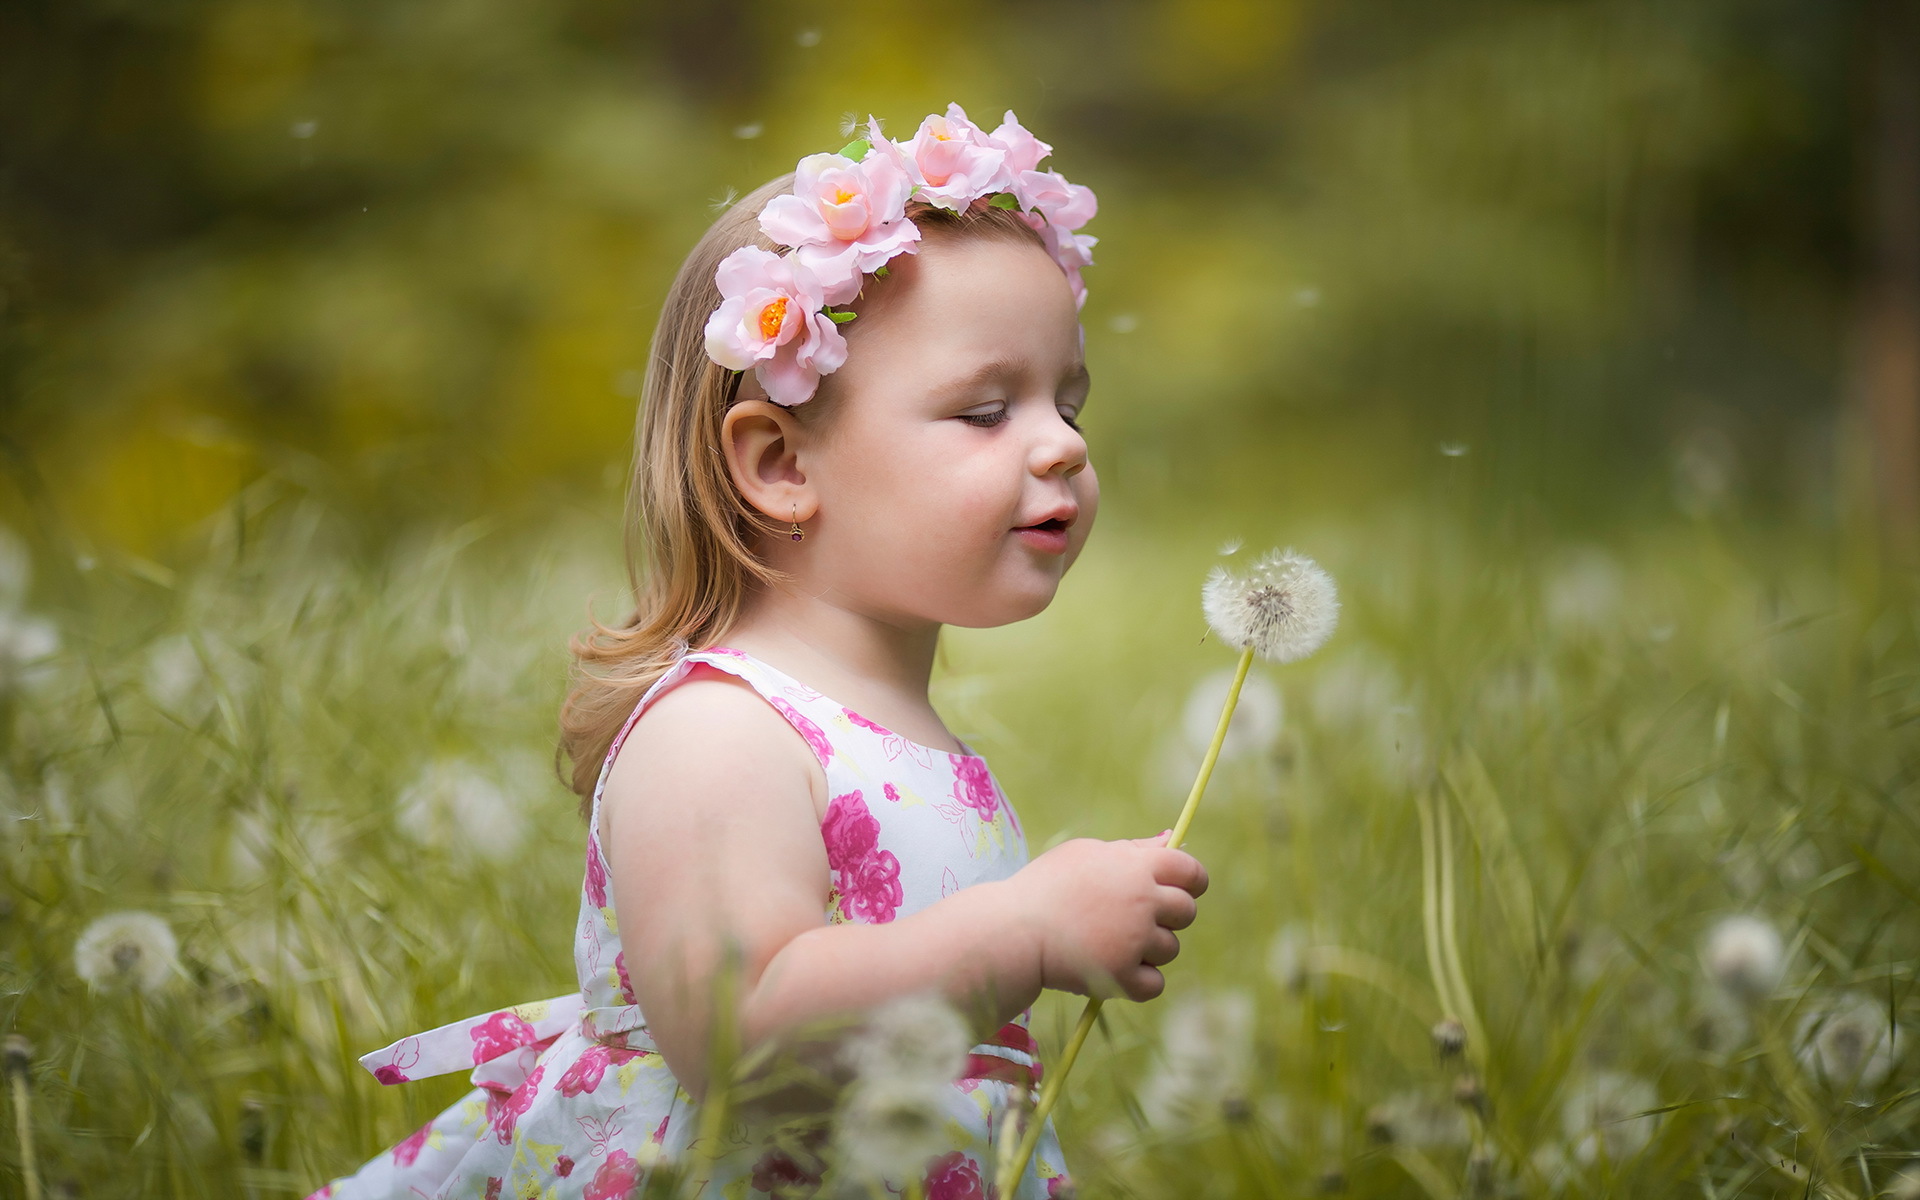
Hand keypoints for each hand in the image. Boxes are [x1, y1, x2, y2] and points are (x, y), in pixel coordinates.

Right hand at [1009, 833, 1208, 1001]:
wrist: (1014, 929)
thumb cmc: (1046, 886)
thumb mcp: (1086, 853)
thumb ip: (1134, 849)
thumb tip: (1170, 841)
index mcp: (1137, 867)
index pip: (1191, 872)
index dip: (1192, 881)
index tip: (1181, 889)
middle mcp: (1143, 902)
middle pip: (1187, 912)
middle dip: (1169, 916)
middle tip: (1135, 920)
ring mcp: (1135, 941)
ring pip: (1169, 949)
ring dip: (1148, 949)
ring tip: (1111, 943)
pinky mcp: (1122, 977)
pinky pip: (1155, 985)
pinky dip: (1139, 982)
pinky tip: (1115, 970)